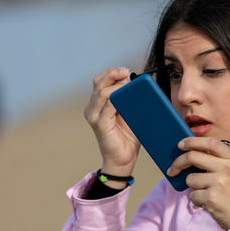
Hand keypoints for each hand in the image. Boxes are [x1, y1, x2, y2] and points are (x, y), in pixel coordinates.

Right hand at [84, 67, 140, 182]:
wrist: (124, 160)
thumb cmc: (128, 137)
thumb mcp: (130, 113)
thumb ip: (130, 99)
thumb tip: (136, 82)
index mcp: (98, 104)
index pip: (100, 81)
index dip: (111, 73)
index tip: (126, 70)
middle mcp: (93, 108)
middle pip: (98, 83)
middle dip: (112, 74)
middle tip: (126, 71)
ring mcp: (94, 116)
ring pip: (101, 93)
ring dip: (115, 85)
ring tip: (128, 82)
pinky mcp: (100, 125)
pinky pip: (107, 107)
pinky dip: (116, 98)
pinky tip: (125, 95)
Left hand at [167, 137, 229, 229]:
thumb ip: (215, 159)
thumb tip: (187, 152)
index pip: (210, 142)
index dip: (193, 141)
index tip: (181, 144)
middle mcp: (226, 168)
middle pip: (192, 157)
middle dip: (178, 163)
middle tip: (172, 169)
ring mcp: (219, 182)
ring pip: (190, 178)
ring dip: (193, 186)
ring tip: (206, 192)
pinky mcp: (211, 197)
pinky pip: (192, 194)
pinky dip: (196, 199)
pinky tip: (208, 202)